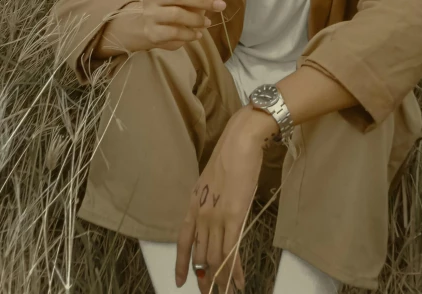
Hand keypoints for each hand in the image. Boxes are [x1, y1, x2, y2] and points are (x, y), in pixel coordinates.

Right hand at [142, 0, 230, 50]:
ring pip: (176, 14)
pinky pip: (173, 32)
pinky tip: (198, 35)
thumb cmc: (175, 8)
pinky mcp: (152, 32)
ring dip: (196, 19)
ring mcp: (150, 14)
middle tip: (221, 6)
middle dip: (202, 0)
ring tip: (208, 23)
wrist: (152, 29)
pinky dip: (189, 34)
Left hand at [175, 110, 270, 292]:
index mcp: (193, 203)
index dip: (181, 263)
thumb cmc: (231, 155)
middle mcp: (201, 213)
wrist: (240, 142)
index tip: (181, 281)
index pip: (182, 241)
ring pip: (215, 258)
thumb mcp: (215, 180)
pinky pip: (231, 252)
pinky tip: (237, 283)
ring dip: (220, 280)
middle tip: (211, 293)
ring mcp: (216, 217)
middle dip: (205, 277)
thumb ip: (214, 199)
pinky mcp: (233, 217)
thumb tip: (220, 212)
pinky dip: (233, 271)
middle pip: (200, 255)